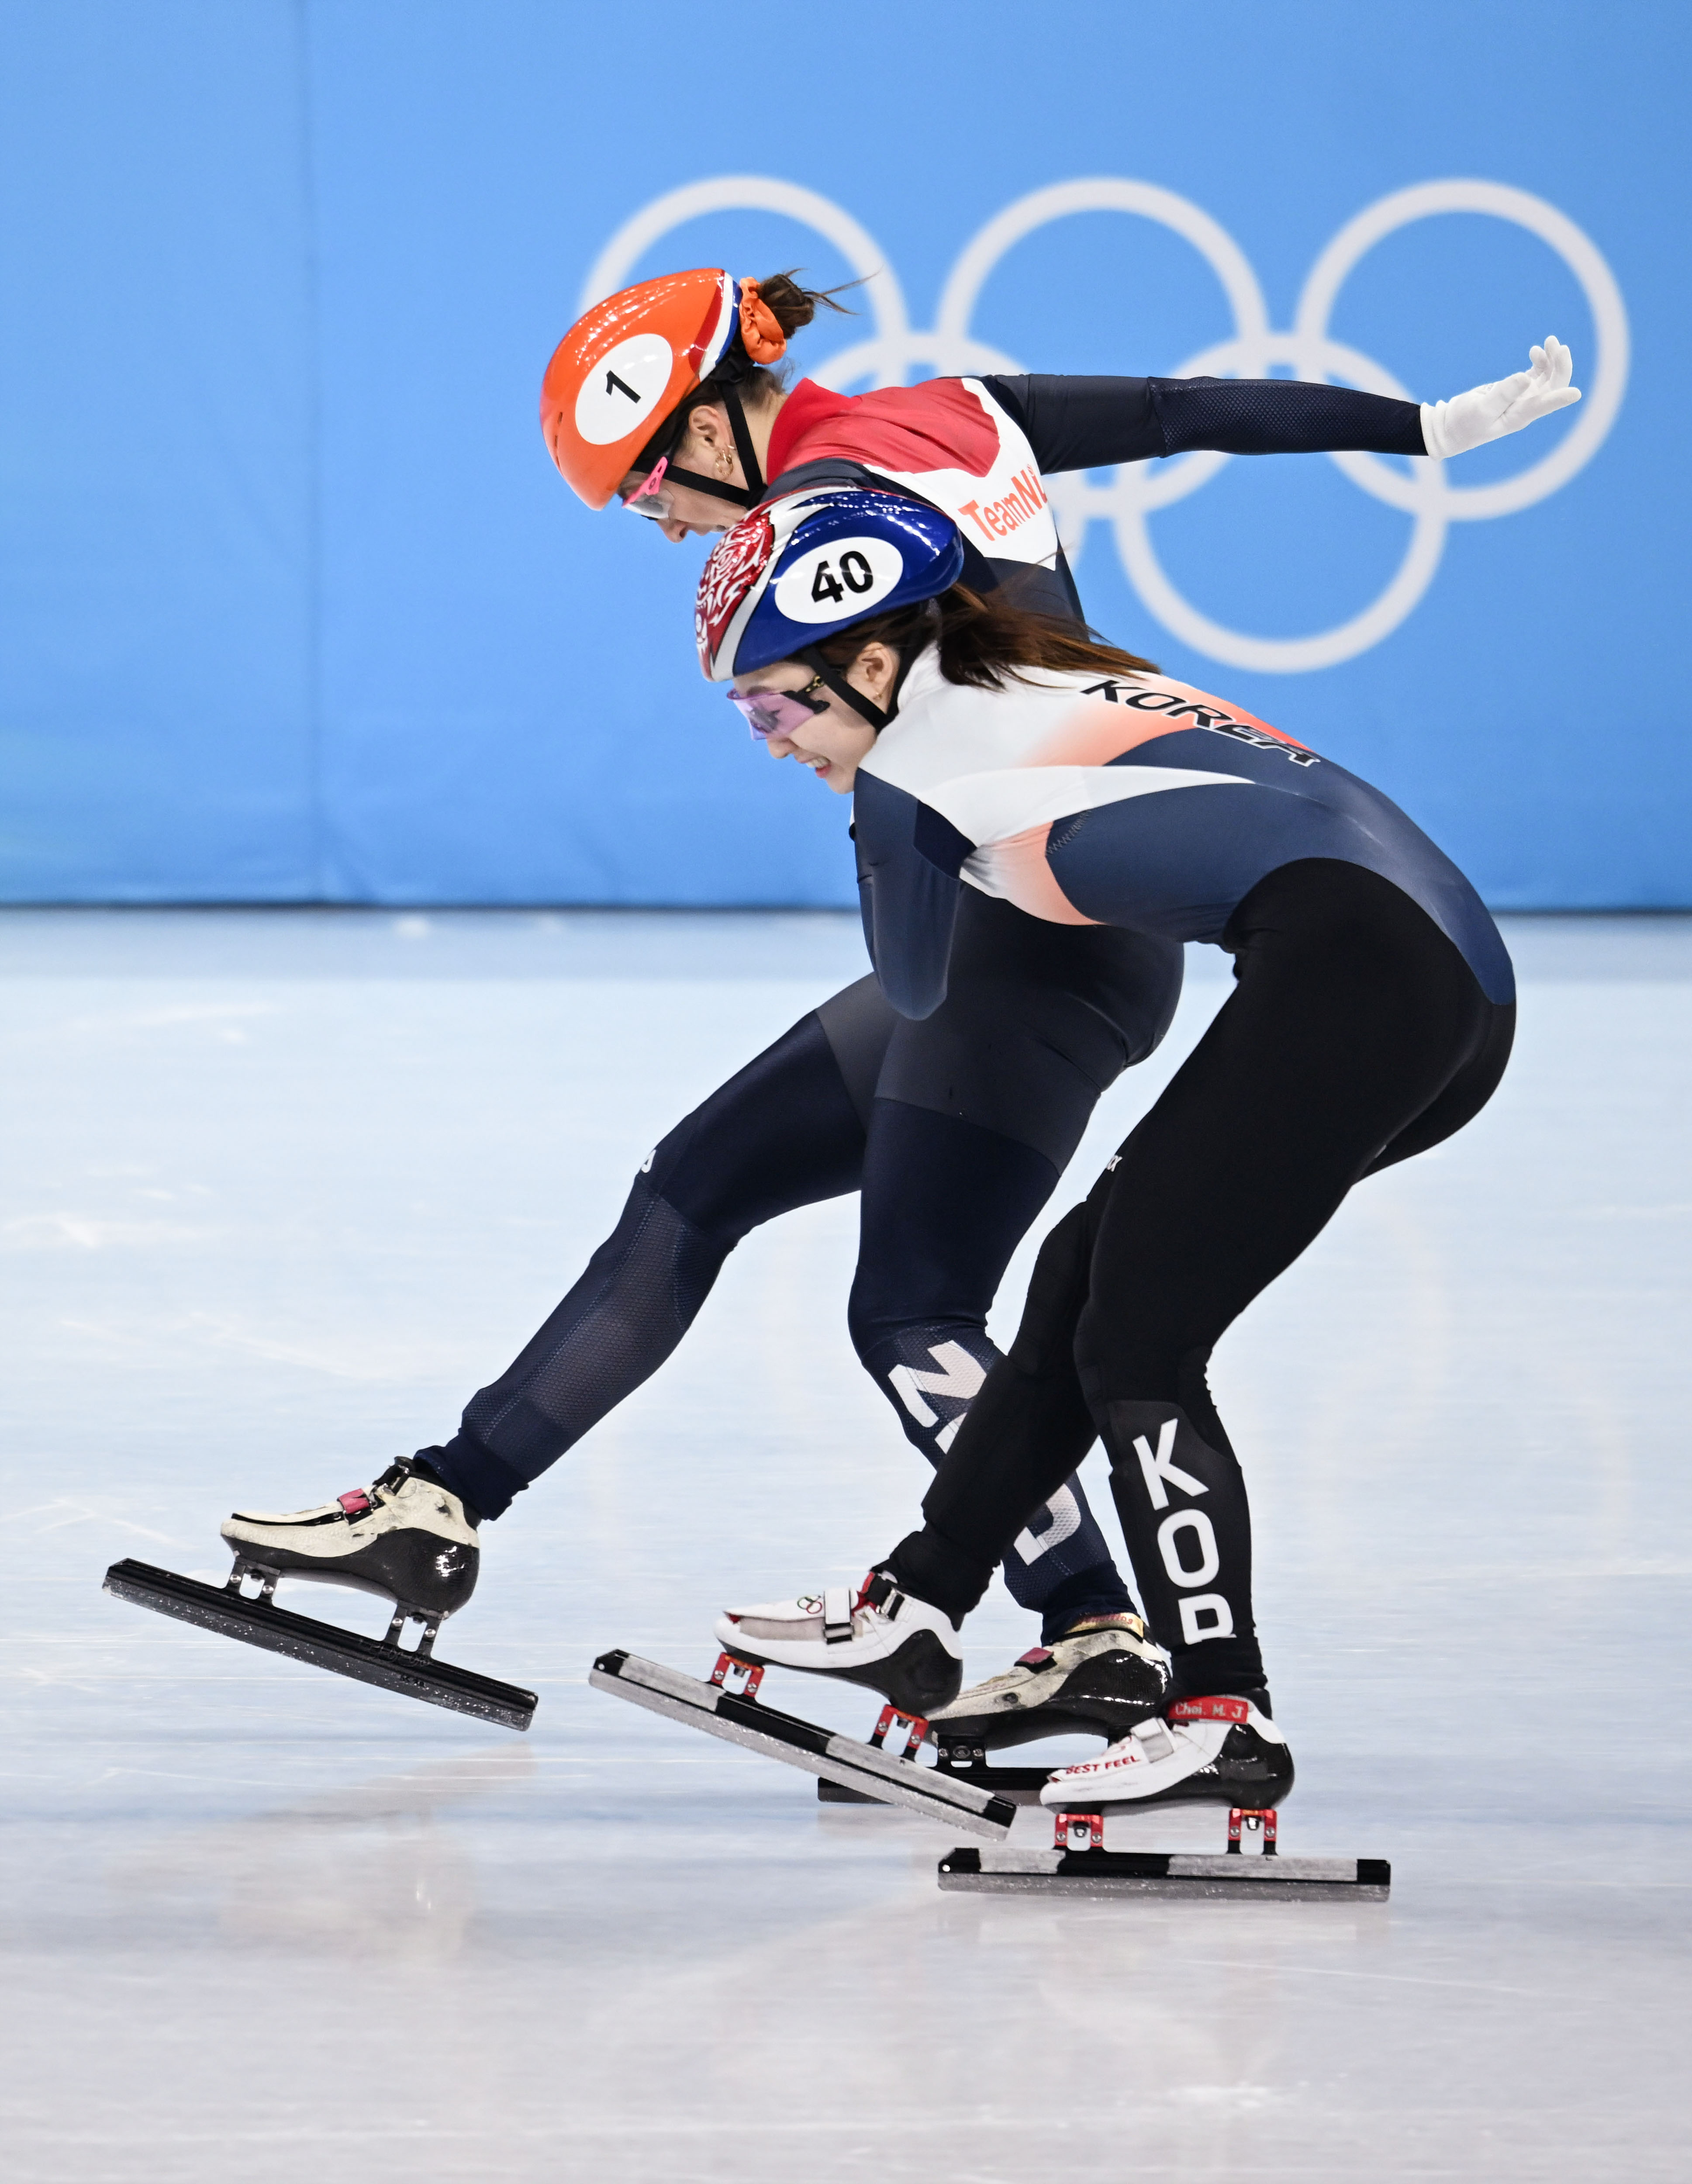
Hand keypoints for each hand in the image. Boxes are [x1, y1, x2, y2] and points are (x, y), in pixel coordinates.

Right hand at [1421, 336, 1581, 457]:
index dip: (1560, 399)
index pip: (1544, 406)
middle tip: (1555, 343)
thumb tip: (1525, 377)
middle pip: (1553, 386)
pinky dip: (1541, 361)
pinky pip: (1537, 374)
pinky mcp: (1517, 389)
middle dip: (1559, 364)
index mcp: (1519, 415)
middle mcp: (1527, 406)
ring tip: (1549, 342)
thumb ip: (1503, 394)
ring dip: (1552, 359)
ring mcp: (1524, 397)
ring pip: (1549, 377)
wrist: (1452, 427)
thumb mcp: (1480, 409)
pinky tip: (1536, 351)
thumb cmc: (1463, 423)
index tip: (1576, 394)